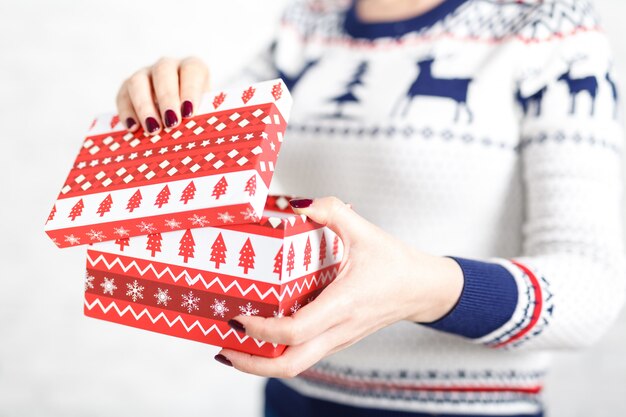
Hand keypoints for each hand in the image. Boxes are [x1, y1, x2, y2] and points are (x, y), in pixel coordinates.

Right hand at [116, 57, 209, 133]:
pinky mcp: (128, 87)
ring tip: (153, 129)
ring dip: (144, 106)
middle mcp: (168, 66)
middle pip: (163, 71)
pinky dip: (127, 112)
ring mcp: (146, 74)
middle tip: (172, 123)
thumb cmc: (198, 115)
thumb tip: (200, 134)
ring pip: (138, 82)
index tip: (189, 113)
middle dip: (167, 98)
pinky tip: (134, 128)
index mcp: (193, 68)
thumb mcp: (206, 114)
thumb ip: (205, 118)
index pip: (192, 70)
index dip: (190, 90)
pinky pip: (123, 96)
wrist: (179, 118)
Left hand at [214, 197, 463, 376]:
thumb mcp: (364, 230)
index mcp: (343, 304)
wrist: (423, 289)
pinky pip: (304, 356)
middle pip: (289, 365)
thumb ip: (331, 210)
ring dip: (261, 362)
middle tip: (222, 347)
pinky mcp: (338, 340)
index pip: (295, 331)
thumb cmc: (396, 263)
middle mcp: (339, 330)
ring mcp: (338, 339)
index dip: (261, 329)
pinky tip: (263, 336)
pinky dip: (278, 353)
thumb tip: (296, 204)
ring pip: (295, 366)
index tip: (238, 316)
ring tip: (233, 345)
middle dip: (251, 363)